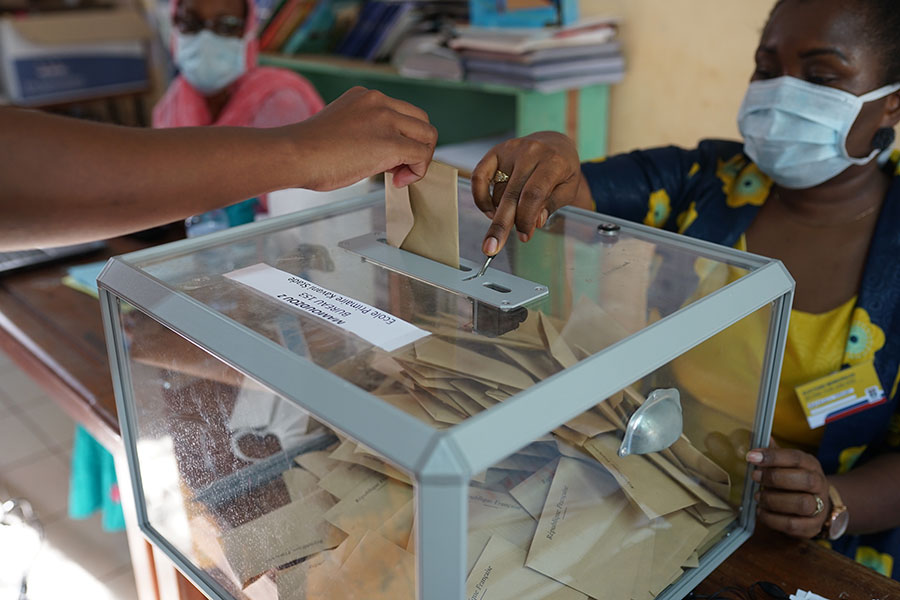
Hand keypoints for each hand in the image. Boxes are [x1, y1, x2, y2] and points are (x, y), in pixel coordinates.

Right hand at [287, 86, 436, 190]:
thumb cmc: (306, 152)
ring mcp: (385, 119)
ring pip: (428, 135)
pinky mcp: (390, 142)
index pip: (401, 113)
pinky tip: (398, 182)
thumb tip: (381, 154)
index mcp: (365, 96)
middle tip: (397, 169)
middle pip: (421, 120)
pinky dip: (417, 171)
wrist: (294, 154)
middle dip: (416, 146)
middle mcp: (378, 101)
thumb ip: (364, 134)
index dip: (402, 138)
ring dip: (420, 159)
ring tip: (399, 176)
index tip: (388, 159)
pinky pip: (421, 155)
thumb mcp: (341, 130)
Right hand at [471, 132, 589, 255]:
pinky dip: (480, 197)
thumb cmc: (562, 169)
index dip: (526, 219)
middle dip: (501, 225)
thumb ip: (551, 205)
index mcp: (553, 162)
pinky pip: (479, 177)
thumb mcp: (568, 188)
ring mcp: (511, 150)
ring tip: (513, 216)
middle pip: (511, 195)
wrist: (554, 144)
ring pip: (498, 192)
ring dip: (501, 212)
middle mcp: (530, 153)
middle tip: (491, 248)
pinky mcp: (495, 152)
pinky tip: (490, 210)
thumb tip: (534, 222)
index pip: (533, 194)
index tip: (524, 236)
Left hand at [747, 446, 829, 537]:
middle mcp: (819, 485)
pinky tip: (761, 512)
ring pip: (801, 503)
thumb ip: (773, 452)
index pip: (796, 458)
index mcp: (811, 465)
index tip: (751, 456)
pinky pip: (793, 525)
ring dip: (774, 500)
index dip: (773, 457)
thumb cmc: (795, 480)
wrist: (819, 505)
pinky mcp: (812, 526)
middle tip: (755, 477)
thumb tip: (754, 436)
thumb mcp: (787, 463)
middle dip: (775, 478)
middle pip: (804, 480)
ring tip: (758, 497)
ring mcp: (820, 507)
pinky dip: (772, 519)